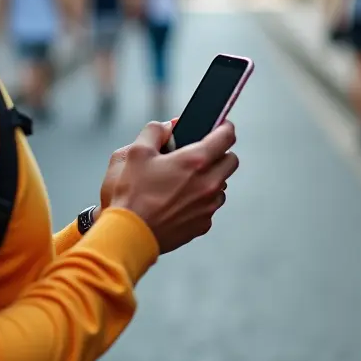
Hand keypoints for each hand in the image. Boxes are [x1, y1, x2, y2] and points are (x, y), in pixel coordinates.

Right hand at [99, 120, 238, 253]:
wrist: (129, 234)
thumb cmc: (131, 194)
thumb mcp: (136, 152)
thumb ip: (155, 131)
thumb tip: (168, 127)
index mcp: (196, 161)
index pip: (227, 136)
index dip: (224, 127)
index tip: (220, 127)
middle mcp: (209, 184)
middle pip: (231, 161)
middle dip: (219, 154)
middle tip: (200, 154)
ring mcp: (208, 206)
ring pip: (221, 185)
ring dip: (210, 179)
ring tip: (185, 181)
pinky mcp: (203, 224)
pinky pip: (210, 206)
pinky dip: (201, 201)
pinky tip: (179, 201)